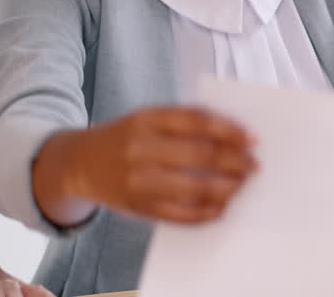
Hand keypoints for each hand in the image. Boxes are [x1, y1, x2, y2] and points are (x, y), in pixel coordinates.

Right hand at [40, 107, 256, 223]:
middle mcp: (140, 148)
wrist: (80, 163)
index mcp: (145, 119)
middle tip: (254, 166)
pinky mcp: (139, 207)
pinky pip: (181, 214)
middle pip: (199, 155)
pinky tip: (221, 207)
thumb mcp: (146, 119)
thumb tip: (233, 136)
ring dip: (226, 189)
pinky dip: (207, 212)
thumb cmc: (125, 138)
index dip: (229, 130)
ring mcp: (138, 180)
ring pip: (194, 188)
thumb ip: (182, 123)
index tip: (252, 139)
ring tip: (241, 186)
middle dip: (234, 162)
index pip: (196, 122)